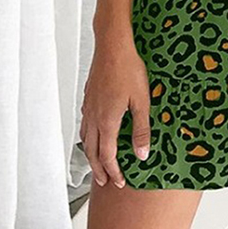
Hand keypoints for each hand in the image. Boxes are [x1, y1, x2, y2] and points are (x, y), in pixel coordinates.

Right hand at [79, 38, 150, 187]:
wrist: (113, 46)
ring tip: (98, 162)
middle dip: (99, 169)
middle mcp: (94, 117)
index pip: (107, 156)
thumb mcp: (142, 101)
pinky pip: (86, 123)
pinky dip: (89, 136)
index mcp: (107, 121)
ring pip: (86, 138)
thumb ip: (141, 129)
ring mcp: (89, 107)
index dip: (113, 171)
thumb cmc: (128, 69)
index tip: (119, 182)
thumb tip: (141, 154)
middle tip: (105, 181)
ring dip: (92, 154)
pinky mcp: (89, 97)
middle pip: (92, 152)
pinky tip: (95, 132)